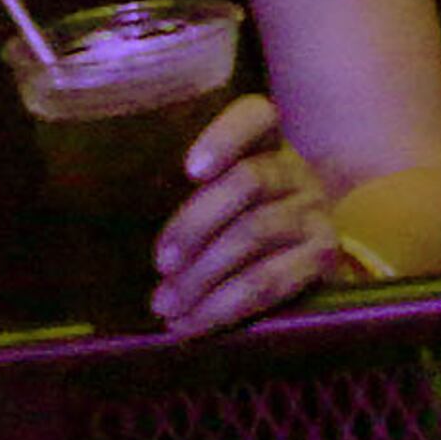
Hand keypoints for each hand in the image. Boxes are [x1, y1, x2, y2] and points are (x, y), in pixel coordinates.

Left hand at [151, 96, 346, 336]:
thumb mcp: (218, 199)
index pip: (257, 117)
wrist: (303, 267)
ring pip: (255, 232)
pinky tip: (193, 323)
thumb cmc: (237, 226)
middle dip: (195, 224)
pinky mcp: (323, 256)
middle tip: (160, 264)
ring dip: (202, 275)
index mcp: (265, 144)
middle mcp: (296, 170)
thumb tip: (117, 219)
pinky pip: (271, 279)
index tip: (191, 171)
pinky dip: (225, 305)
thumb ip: (189, 197)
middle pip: (248, 181)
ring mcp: (315, 211)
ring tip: (166, 305)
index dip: (225, 137)